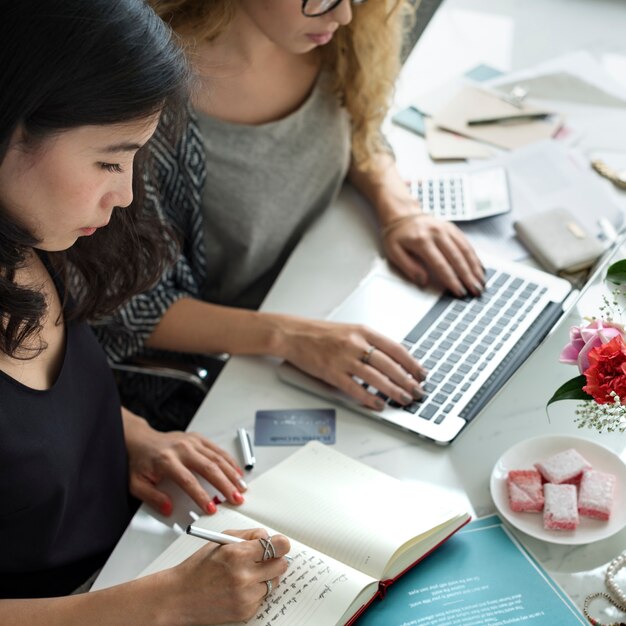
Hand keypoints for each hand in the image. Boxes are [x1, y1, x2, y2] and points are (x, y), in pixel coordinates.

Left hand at [122, 409, 245, 515]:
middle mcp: (182, 449)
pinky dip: (229, 461)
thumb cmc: (140, 462)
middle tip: (235, 499)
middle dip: (225, 485)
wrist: (141, 440)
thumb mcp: (137, 484)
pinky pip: (217, 449)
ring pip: (217, 458)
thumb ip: (152, 498)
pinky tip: (237, 471)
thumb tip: (168, 509)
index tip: (211, 508)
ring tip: (241, 487)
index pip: (188, 481)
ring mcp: (192, 442)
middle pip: (209, 468)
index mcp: (167, 461)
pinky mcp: (198, 438)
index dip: (201, 496)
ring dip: (231, 474)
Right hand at [170, 529, 290, 623]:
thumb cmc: (198, 567)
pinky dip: (256, 591)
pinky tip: (239, 588)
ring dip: (265, 576)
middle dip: (275, 559)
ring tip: (247, 573)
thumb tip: (269, 536)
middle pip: (281, 564)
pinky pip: (263, 597)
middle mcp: (244, 576)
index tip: (280, 544)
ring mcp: (246, 596)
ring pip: (274, 581)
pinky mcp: (246, 611)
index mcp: (238, 554)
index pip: (277, 546)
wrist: (179, 597)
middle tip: (264, 558)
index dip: (280, 544)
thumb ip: (248, 535)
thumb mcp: (221, 541)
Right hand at [279, 318, 426, 409]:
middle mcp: (355, 343)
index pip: (395, 348)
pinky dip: (369, 397)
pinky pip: (354, 388)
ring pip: (375, 377)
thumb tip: (393, 361)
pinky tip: (378, 404)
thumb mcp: (350, 330)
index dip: (411, 363)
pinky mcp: (331, 372)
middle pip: (389, 364)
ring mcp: (343, 359)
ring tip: (404, 399)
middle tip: (419, 391)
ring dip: (393, 391)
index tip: (422, 373)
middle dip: (407, 380)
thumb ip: (370, 343)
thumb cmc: (320, 333)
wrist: (293, 334)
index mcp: (362, 331)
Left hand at [382, 213, 484, 296]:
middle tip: (475, 291)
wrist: (402, 214)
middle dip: (468, 276)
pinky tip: (479, 268)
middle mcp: (437, 233)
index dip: (451, 279)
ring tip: (481, 283)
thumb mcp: (394, 252)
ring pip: (465, 250)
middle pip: (456, 258)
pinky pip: (466, 243)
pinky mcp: (452, 228)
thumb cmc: (397, 236)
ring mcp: (446, 229)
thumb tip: (423, 281)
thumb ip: (409, 267)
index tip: (459, 291)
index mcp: (421, 240)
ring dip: (475, 268)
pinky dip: (474, 257)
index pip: (440, 264)